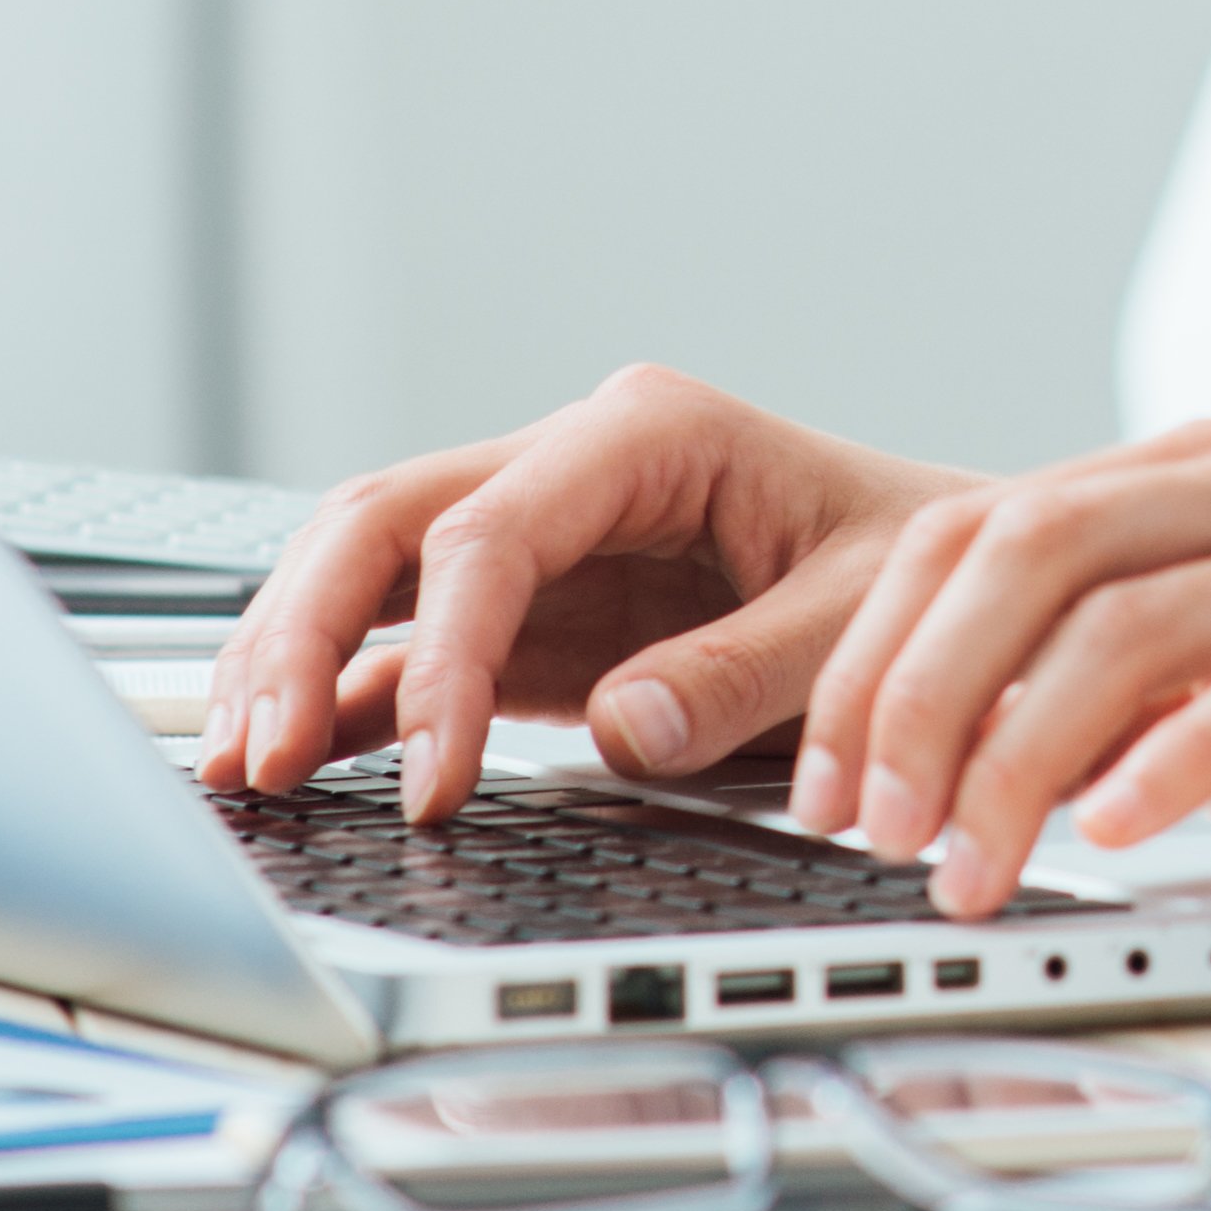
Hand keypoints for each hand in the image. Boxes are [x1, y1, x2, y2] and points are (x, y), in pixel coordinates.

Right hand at [195, 370, 981, 823]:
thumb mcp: (862, 625)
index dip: (442, 654)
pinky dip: (343, 704)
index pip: (492, 530)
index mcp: (649, 434)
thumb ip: (744, 674)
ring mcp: (538, 542)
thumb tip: (622, 728)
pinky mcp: (529, 620)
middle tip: (261, 757)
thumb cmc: (928, 587)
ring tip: (241, 770)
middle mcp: (571, 469)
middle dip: (304, 634)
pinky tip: (291, 770)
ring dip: (293, 661)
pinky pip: (403, 647)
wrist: (969, 597)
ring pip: (367, 572)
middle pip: (385, 522)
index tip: (435, 776)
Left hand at [789, 423, 1210, 920]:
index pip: (978, 525)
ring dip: (1015, 757)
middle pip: (1027, 545)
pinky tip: (1121, 837)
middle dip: (915, 699)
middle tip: (874, 834)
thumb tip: (923, 758)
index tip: (824, 787)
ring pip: (1128, 618)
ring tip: (971, 866)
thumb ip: (1114, 687)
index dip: (875, 657)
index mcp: (1210, 479)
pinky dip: (1173, 763)